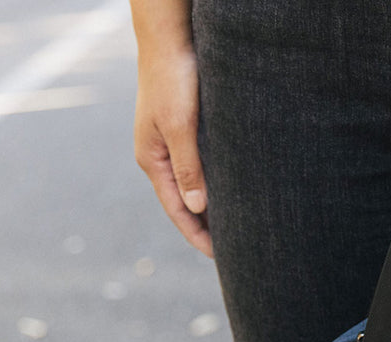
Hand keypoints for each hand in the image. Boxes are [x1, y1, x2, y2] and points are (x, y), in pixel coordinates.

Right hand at [132, 0, 211, 256]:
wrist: (170, 34)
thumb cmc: (173, 76)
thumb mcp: (181, 124)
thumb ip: (188, 166)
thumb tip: (197, 208)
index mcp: (152, 159)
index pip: (176, 210)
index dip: (198, 235)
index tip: (220, 258)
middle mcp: (160, 155)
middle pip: (184, 202)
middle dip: (206, 228)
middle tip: (235, 252)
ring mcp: (171, 142)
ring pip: (194, 185)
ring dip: (213, 207)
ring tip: (238, 230)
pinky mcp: (185, 129)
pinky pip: (200, 167)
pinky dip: (215, 184)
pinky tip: (234, 192)